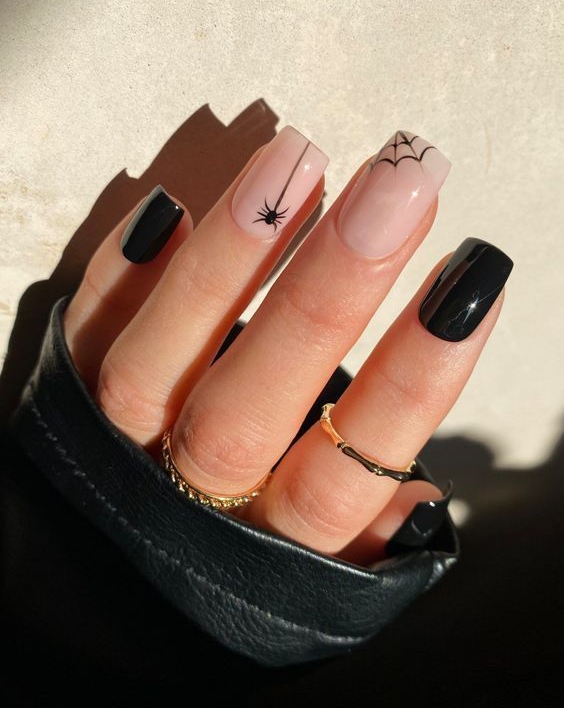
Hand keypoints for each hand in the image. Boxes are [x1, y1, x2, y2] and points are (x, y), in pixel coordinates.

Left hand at [63, 125, 511, 565]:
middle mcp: (187, 503)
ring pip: (154, 368)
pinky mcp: (67, 402)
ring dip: (227, 262)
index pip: (344, 475)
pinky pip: (83, 341)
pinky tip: (169, 210)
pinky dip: (120, 277)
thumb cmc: (249, 549)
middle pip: (247, 408)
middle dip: (325, 294)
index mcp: (268, 548)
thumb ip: (366, 536)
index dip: (409, 384)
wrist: (124, 587)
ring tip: (294, 165)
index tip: (469, 284)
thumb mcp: (321, 572)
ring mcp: (116, 450)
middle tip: (394, 189)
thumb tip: (417, 497)